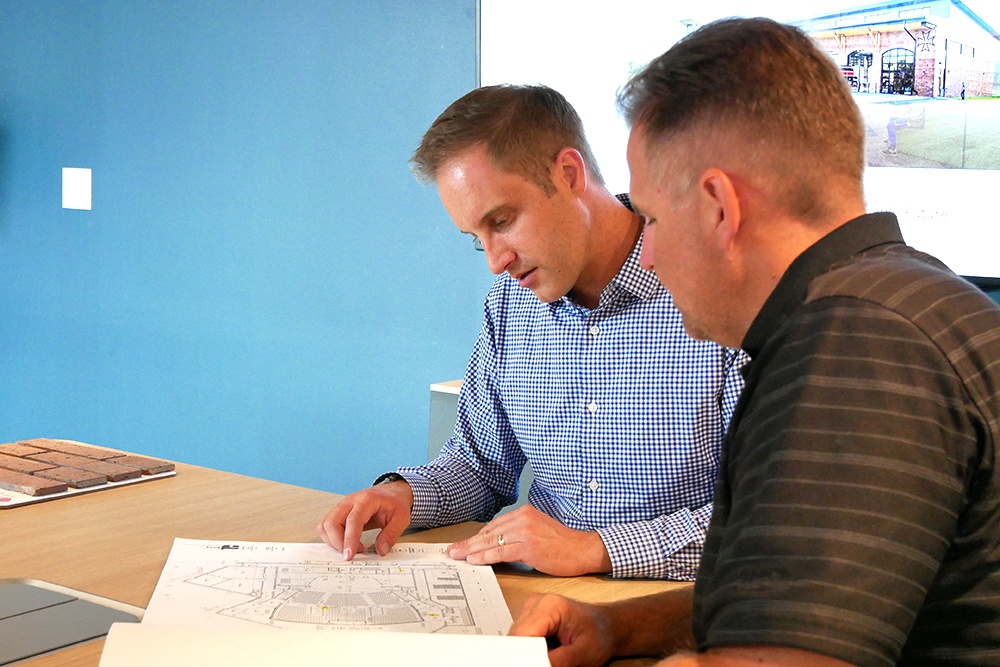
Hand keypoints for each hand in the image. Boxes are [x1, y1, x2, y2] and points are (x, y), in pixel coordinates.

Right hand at [315, 480, 413, 559]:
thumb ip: (391, 535)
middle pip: (332, 522)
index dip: (349, 539)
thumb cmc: (395, 503)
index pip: (353, 520)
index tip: (349, 555)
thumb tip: (381, 550)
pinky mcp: (339, 512)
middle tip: (352, 553)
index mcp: (367, 500)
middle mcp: (351, 501)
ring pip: (326, 524)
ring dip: (333, 541)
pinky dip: (331, 537)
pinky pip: (326, 526)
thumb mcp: (402, 518)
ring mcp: (343, 505)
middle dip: (337, 542)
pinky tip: (344, 542)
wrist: (392, 492)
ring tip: (350, 548)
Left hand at [446, 505, 611, 575]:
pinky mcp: (529, 546)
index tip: (463, 544)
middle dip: (468, 543)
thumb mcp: (538, 530)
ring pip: (492, 542)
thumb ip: (519, 533)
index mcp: (524, 513)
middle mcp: (523, 518)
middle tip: (452, 551)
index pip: (493, 526)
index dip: (476, 537)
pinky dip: (485, 557)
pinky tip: (474, 560)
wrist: (584, 549)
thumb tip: (497, 544)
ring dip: (471, 550)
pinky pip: (502, 552)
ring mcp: (526, 531)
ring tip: (457, 556)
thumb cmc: (563, 544)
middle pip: (489, 532)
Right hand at [510, 593, 616, 666]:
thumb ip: (559, 661)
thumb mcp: (584, 653)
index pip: (523, 634)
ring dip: (528, 653)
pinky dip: (530, 650)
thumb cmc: (600, 633)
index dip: (524, 655)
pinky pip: (522, 637)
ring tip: (552, 656)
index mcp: (550, 605)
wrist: (607, 625)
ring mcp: (532, 608)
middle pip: (516, 636)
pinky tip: (546, 653)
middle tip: (547, 662)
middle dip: (526, 655)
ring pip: (516, 638)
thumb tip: (537, 665)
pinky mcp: (531, 617)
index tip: (536, 664)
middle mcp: (537, 602)